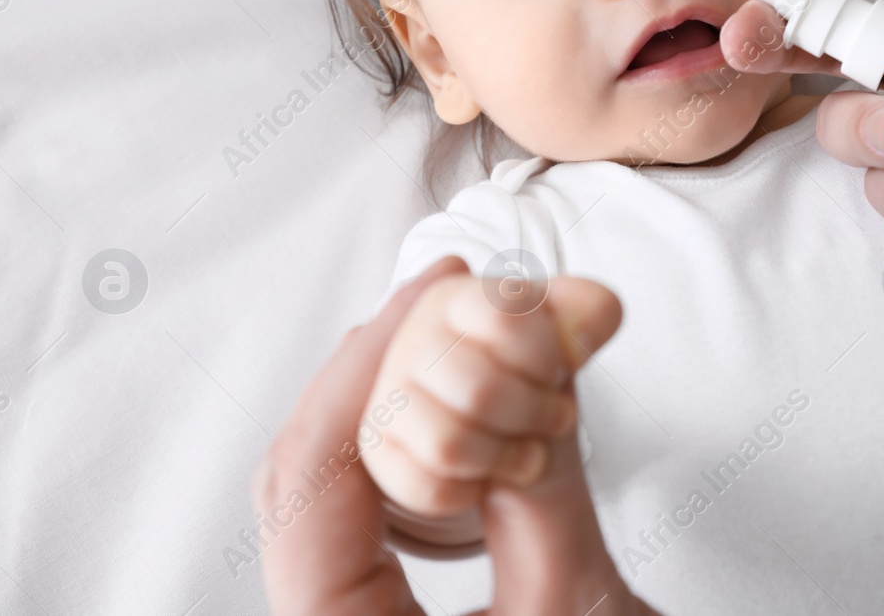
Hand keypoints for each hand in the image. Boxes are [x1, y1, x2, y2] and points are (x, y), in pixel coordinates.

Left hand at [255, 256, 659, 614]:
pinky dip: (420, 459)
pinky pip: (372, 530)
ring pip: (334, 499)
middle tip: (452, 297)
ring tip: (468, 340)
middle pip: (307, 482)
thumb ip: (545, 486)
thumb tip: (533, 356)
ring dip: (399, 407)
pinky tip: (468, 417)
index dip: (360, 374)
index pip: (306, 491)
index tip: (429, 298)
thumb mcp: (576, 608)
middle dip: (379, 374)